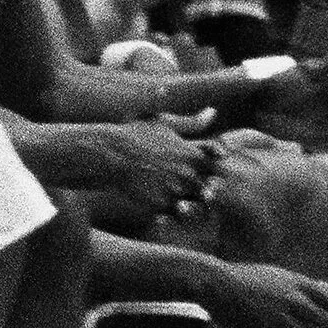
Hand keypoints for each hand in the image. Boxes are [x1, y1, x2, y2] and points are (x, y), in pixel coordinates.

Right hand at [81, 120, 215, 220]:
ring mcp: (175, 192)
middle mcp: (189, 175)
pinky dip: (171, 213)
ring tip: (173, 194)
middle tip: (187, 183)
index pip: (219, 167)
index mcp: (194, 155)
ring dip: (190, 203)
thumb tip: (213, 112)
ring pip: (196, 205)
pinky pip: (175, 216)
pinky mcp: (160, 206)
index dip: (213, 168)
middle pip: (211, 189)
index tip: (201, 165)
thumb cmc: (135, 135)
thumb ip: (192, 122)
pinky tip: (159, 202)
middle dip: (204, 188)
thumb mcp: (164, 123)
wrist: (108, 154)